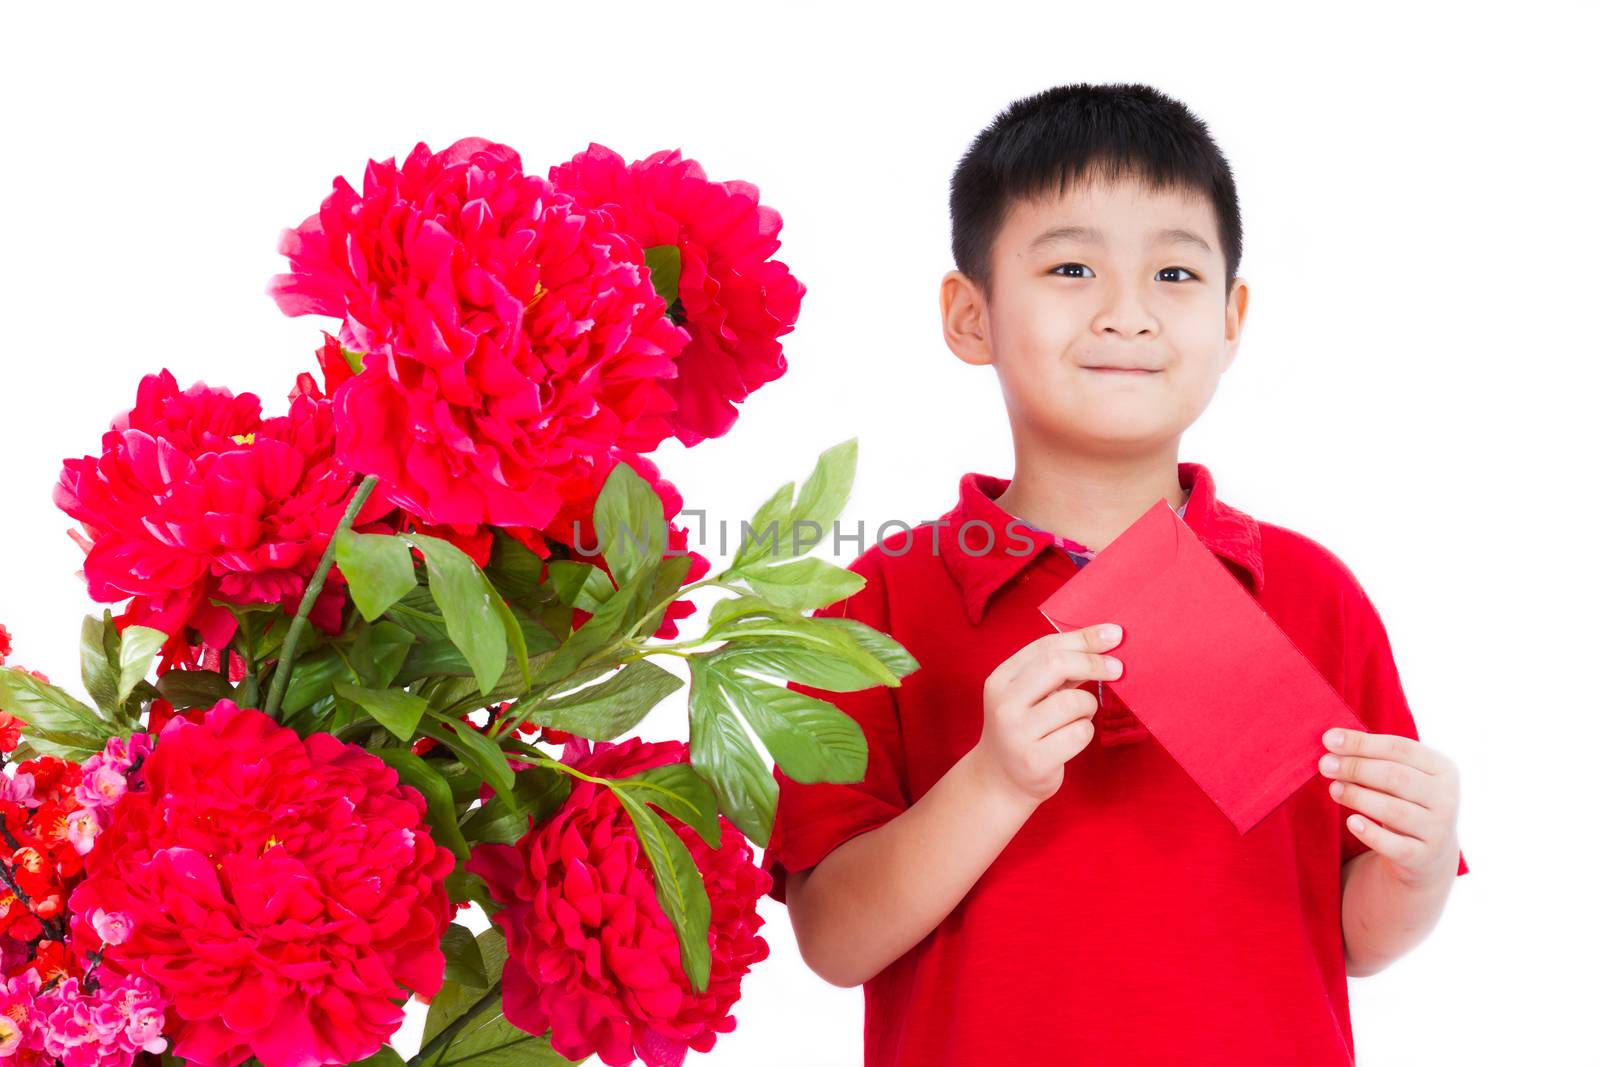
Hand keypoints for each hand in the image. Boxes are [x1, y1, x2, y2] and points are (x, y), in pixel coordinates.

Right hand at [971, 623, 1125, 806]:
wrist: (1001, 780)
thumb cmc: (1026, 728)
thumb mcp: (1030, 694)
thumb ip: (1058, 670)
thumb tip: (1105, 641)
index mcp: (1001, 679)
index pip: (1045, 646)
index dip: (1084, 637)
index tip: (1115, 635)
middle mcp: (1004, 703)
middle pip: (1057, 665)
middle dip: (1094, 663)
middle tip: (1117, 669)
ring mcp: (1016, 733)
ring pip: (1075, 701)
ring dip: (1088, 706)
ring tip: (1079, 716)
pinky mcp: (1034, 760)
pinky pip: (1080, 733)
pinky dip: (1085, 731)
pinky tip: (1072, 738)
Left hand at [1320, 727, 1460, 887]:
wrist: (1428, 853)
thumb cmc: (1404, 800)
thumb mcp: (1399, 775)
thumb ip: (1371, 756)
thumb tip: (1332, 740)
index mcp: (1443, 769)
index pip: (1400, 748)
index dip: (1362, 743)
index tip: (1328, 739)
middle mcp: (1446, 798)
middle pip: (1396, 777)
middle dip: (1356, 768)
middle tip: (1325, 765)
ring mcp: (1438, 830)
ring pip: (1393, 810)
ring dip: (1358, 797)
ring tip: (1333, 789)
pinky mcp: (1423, 857)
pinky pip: (1395, 846)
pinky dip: (1371, 834)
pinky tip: (1351, 822)